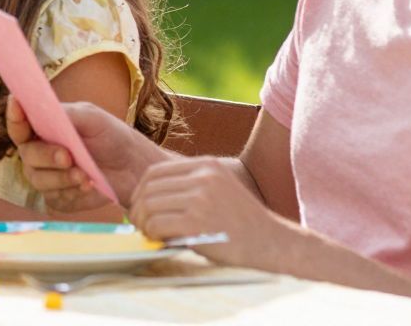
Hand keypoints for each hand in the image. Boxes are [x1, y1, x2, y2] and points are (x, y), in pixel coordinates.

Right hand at [7, 97, 165, 210]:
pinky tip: (89, 186)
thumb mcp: (92, 118)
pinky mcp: (60, 198)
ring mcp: (48, 178)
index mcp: (44, 129)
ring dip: (61, 178)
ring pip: (39, 180)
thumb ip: (66, 114)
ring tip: (85, 175)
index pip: (19, 125)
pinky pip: (55, 199)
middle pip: (27, 155)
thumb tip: (42, 108)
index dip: (14, 116)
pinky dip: (72, 193)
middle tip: (67, 156)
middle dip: (46, 156)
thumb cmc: (113, 137)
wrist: (135, 169)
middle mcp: (40, 154)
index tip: (16, 104)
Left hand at [128, 156, 283, 267]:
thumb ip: (188, 187)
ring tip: (149, 234)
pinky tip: (158, 240)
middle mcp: (203, 178)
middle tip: (140, 225)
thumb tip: (145, 198)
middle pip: (150, 188)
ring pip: (149, 206)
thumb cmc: (241, 223)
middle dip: (138, 209)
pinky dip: (151, 234)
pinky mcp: (196, 222)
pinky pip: (156, 224)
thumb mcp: (218, 190)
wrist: (272, 244)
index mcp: (207, 166)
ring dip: (143, 223)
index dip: (141, 191)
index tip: (139, 207)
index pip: (156, 172)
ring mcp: (200, 198)